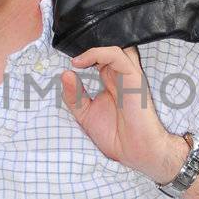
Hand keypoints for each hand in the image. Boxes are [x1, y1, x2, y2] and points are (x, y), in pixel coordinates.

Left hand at [62, 45, 187, 183]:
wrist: (134, 151)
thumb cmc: (114, 135)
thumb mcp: (84, 114)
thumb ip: (73, 95)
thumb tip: (64, 73)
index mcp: (111, 79)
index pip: (100, 56)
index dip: (84, 54)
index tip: (67, 62)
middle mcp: (120, 74)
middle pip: (107, 48)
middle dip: (88, 47)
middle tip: (72, 59)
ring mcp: (128, 75)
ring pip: (114, 47)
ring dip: (93, 49)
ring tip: (76, 61)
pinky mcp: (134, 78)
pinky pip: (117, 56)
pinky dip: (98, 54)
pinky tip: (81, 63)